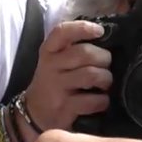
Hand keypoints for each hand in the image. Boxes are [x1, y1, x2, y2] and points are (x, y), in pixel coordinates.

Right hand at [20, 20, 112, 136]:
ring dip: (106, 79)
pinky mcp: (64, 108)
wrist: (34, 113)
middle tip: (106, 65)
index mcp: (49, 50)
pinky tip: (101, 101)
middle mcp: (51, 66)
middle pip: (84, 53)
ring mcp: (57, 87)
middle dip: (104, 58)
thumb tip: (106, 38)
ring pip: (91, 75)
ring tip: (105, 83)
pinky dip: (102, 101)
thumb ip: (73, 47)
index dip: (83, 28)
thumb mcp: (55, 59)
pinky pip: (91, 101)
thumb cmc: (54, 81)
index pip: (62, 32)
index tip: (100, 31)